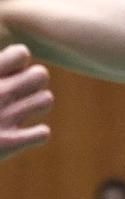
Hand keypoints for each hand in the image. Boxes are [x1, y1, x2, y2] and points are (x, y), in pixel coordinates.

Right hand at [0, 44, 52, 159]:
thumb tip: (14, 57)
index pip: (22, 53)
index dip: (17, 62)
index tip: (6, 74)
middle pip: (41, 74)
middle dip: (32, 83)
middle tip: (17, 93)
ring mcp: (2, 119)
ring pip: (46, 99)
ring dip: (35, 106)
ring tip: (19, 112)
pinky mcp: (7, 144)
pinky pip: (43, 132)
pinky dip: (34, 135)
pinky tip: (20, 136)